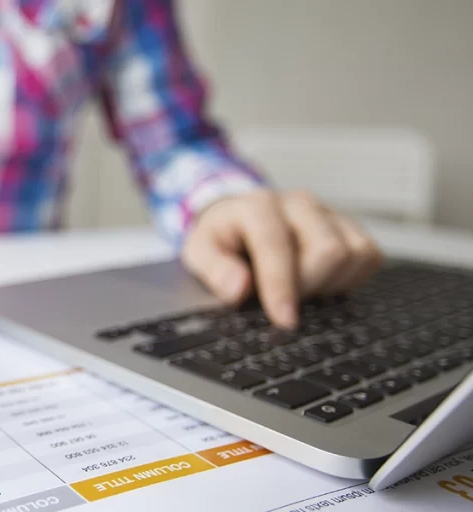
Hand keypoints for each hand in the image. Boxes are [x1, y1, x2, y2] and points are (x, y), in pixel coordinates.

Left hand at [181, 190, 383, 328]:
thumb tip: (239, 288)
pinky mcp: (350, 227)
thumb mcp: (200, 252)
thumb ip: (213, 269)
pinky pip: (370, 256)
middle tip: (283, 301)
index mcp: (258, 206)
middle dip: (308, 287)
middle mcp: (298, 203)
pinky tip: (320, 283)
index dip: (281, 285)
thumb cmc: (222, 239)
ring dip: (329, 284)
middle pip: (328, 250)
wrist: (240, 220)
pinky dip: (349, 279)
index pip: (276, 244)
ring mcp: (328, 213)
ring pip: (355, 254)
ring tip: (299, 289)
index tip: (284, 320)